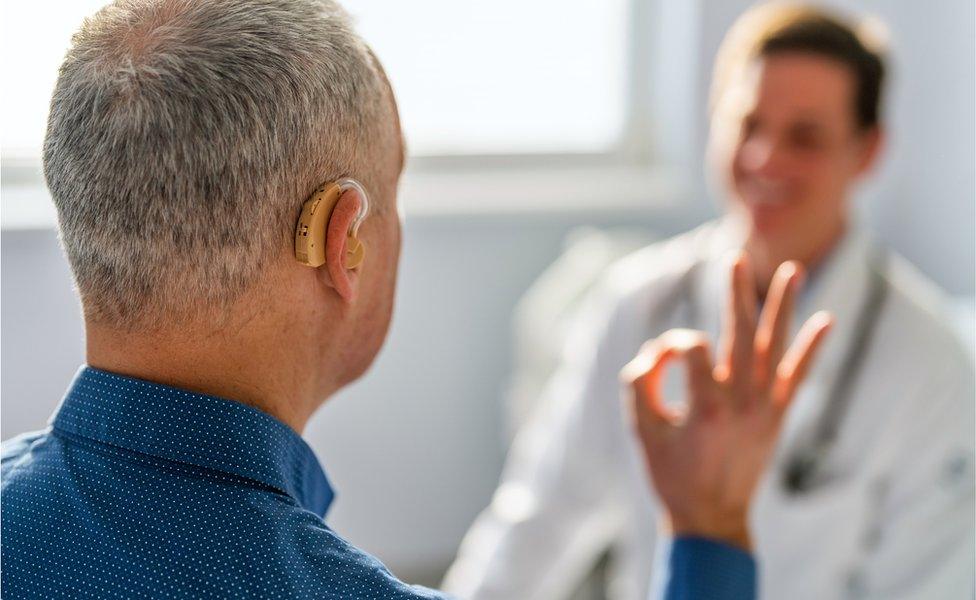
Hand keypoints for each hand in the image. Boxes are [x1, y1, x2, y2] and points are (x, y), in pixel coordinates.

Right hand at [621, 255, 832, 550]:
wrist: (712, 517)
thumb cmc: (670, 474)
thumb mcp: (640, 431)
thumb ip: (639, 384)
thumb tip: (657, 352)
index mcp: (704, 406)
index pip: (689, 347)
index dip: (668, 346)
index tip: (657, 365)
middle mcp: (739, 402)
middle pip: (741, 333)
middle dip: (736, 292)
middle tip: (735, 257)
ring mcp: (764, 407)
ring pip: (776, 346)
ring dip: (783, 306)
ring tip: (792, 269)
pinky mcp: (778, 415)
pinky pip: (798, 375)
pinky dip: (811, 348)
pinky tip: (825, 320)